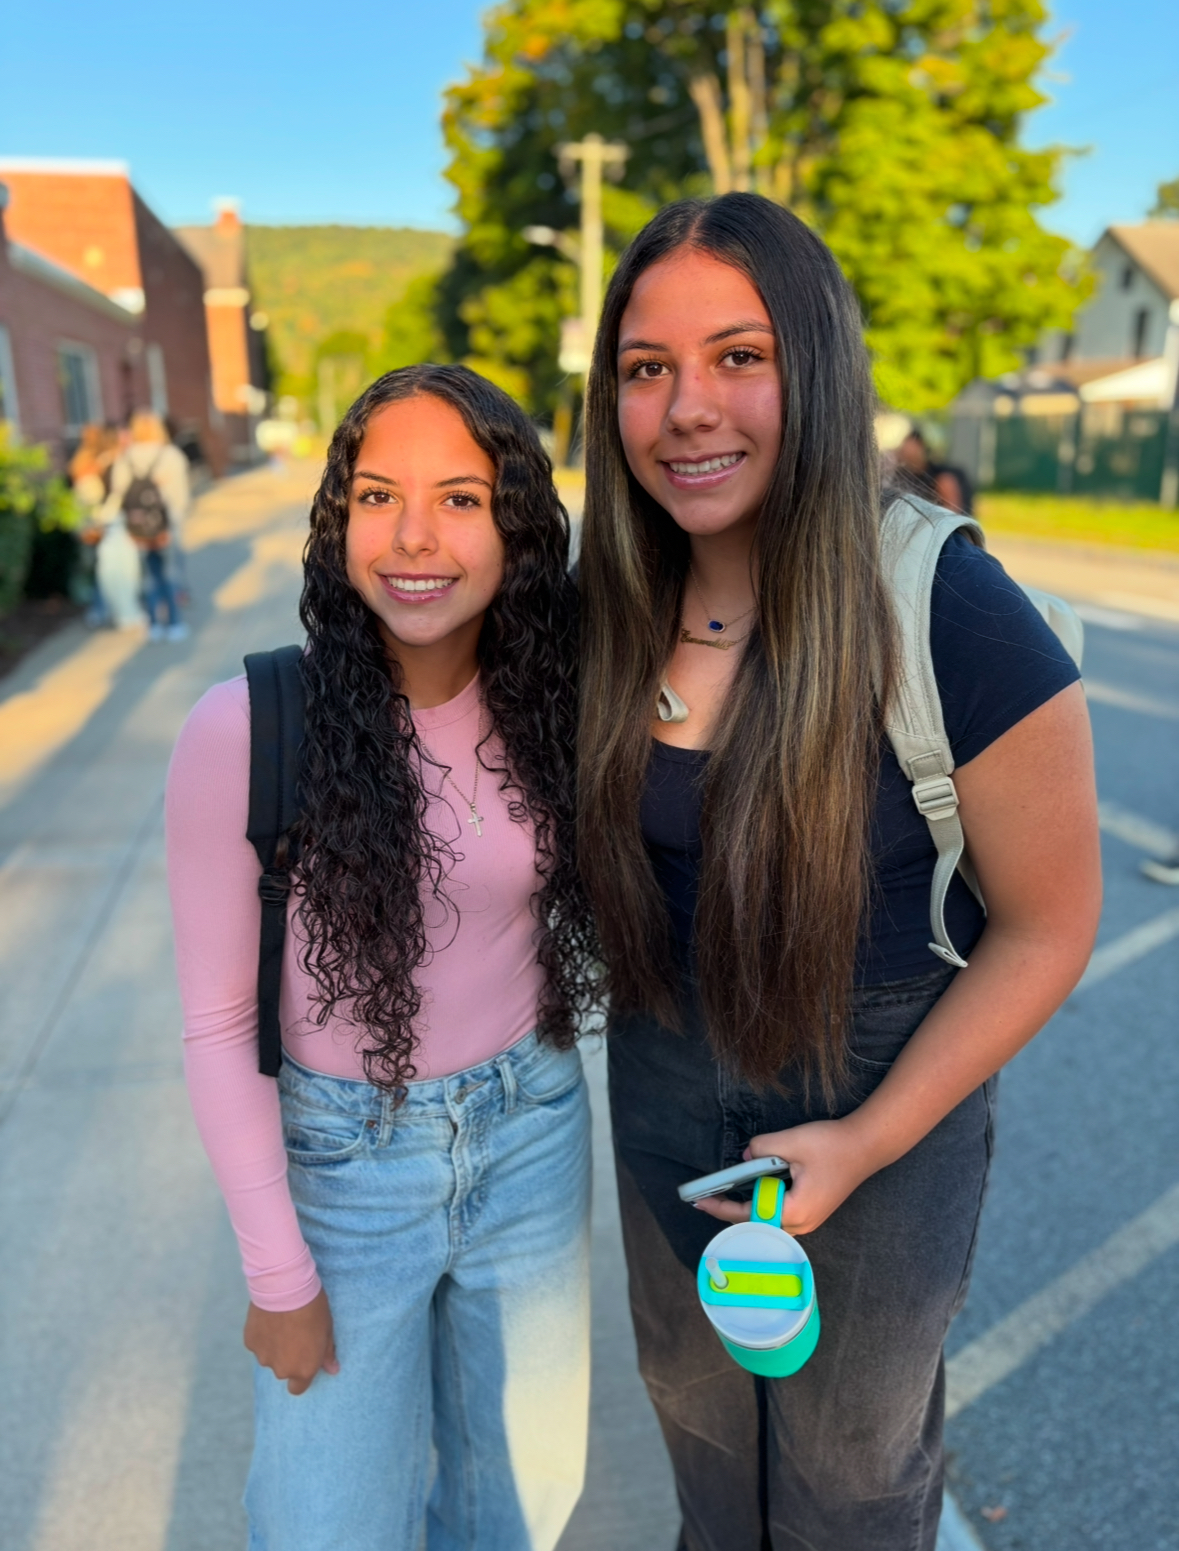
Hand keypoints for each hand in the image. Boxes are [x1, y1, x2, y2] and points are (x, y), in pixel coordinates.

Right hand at [244, 1287, 338, 1394]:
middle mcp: (281, 1369)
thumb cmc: (312, 1307)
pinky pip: (257, 1344)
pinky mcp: (250, 1343)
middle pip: (283, 1370)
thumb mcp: (327, 1329)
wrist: (286, 1287)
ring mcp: (263, 1357)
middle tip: (294, 1334)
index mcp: (303, 1370)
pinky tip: (269, 1318)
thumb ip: (327, 1354)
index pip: (297, 1388)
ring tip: (281, 1323)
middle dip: (288, 1357)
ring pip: (269, 1357)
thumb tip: (333, 1370)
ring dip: (274, 1347)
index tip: (303, 1360)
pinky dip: (262, 1336)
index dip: (300, 1376)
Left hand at [693, 1119, 876, 1235]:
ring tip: (725, 1192)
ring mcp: (809, 1219)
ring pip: (769, 1217)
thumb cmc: (833, 1146)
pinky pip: (780, 1211)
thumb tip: (744, 1156)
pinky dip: (764, 1200)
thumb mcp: (791, 1142)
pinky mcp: (812, 1209)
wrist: (867, 1145)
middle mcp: (802, 1223)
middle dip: (731, 1208)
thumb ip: (761, 1149)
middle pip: (757, 1221)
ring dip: (748, 1204)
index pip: (749, 1215)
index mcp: (795, 1211)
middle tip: (706, 1196)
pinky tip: (754, 1187)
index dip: (722, 1208)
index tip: (700, 1201)